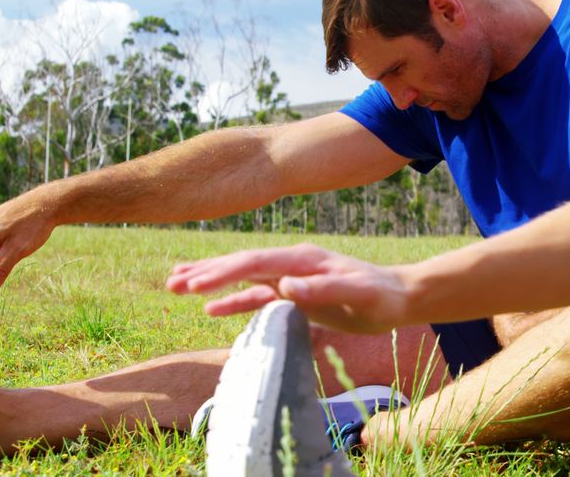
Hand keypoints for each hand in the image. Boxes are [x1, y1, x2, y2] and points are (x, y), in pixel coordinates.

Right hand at [165, 243, 413, 332]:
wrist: (398, 298)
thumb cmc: (380, 297)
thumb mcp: (357, 296)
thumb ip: (323, 290)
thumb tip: (284, 287)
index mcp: (303, 259)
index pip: (255, 262)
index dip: (223, 272)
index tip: (195, 283)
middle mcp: (292, 263)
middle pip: (241, 264)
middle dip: (206, 272)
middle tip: (171, 282)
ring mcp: (291, 277)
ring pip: (243, 278)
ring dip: (211, 282)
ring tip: (177, 286)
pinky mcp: (294, 293)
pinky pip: (256, 295)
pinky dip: (233, 300)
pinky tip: (210, 309)